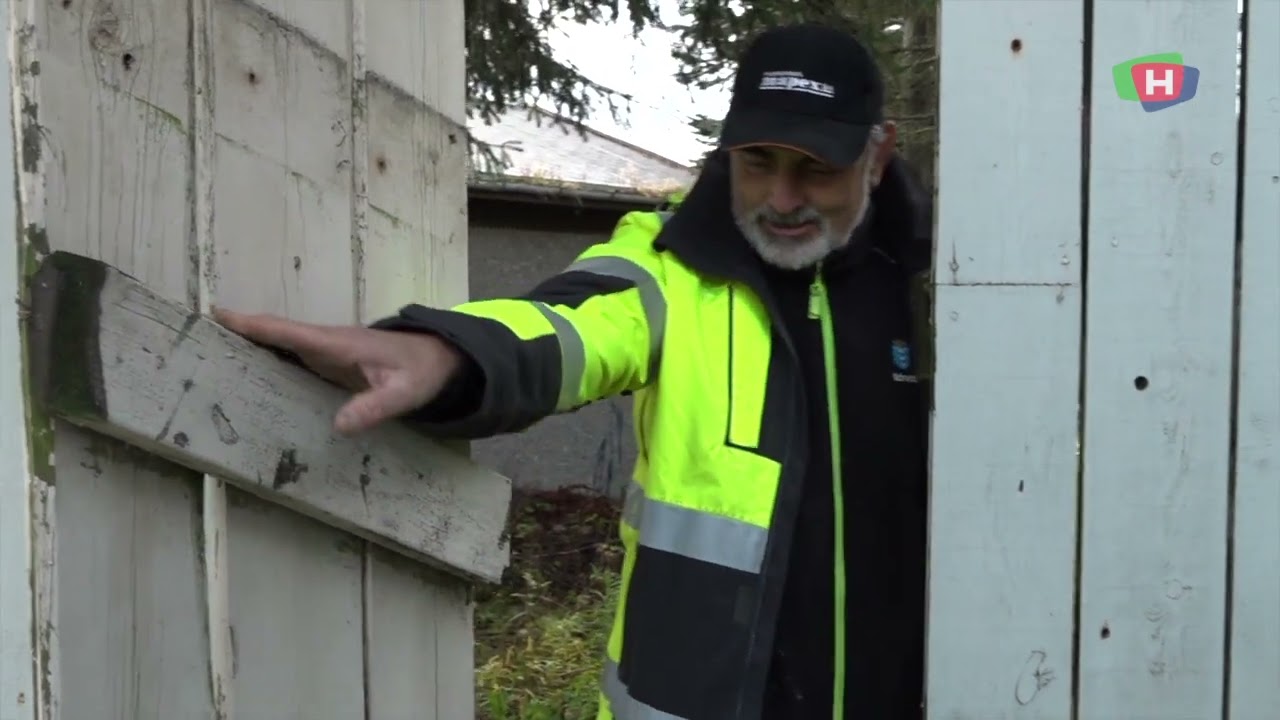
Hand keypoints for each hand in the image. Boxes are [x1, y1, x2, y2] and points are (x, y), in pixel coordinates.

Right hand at [213, 308, 463, 435]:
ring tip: (206, 352)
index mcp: (339, 343)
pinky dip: (266, 356)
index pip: (290, 332)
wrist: (438, 357)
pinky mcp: (328, 360)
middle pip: (275, 334)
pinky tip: (245, 370)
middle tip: (195, 335)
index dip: (255, 325)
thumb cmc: (421, 372)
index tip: (219, 315)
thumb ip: (374, 407)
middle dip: (238, 331)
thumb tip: (338, 426)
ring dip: (247, 343)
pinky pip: (290, 355)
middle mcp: (326, 342)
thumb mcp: (404, 394)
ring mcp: (325, 350)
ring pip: (279, 343)